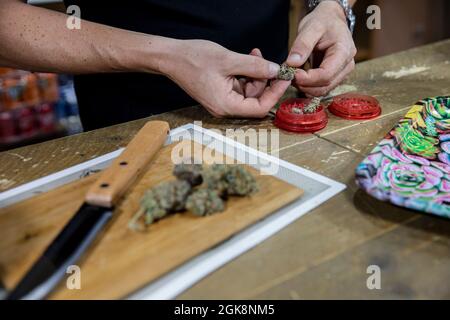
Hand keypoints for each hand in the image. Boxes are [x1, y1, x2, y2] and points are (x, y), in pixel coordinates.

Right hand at [161, 39, 290, 117]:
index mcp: (226, 106)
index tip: (284, 78)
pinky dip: (247, 72)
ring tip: (255, 54)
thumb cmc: (193, 60)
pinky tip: (248, 58)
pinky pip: (241, 85)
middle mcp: (225, 107)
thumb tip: (275, 70)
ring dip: (256, 73)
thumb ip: (254, 66)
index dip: (275, 93)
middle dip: (265, 79)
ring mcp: (223, 100)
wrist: (171, 57)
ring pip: (250, 90)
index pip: (260, 108)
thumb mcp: (228, 60)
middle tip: (271, 62)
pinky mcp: (221, 91)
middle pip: (256, 99)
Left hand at [287, 1, 356, 96]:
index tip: (291, 73)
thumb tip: (292, 62)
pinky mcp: (334, 77)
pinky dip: (307, 86)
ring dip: (304, 87)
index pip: (326, 75)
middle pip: (324, 86)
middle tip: (288, 75)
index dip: (307, 78)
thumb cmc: (323, 21)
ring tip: (291, 75)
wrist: (331, 20)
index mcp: (343, 52)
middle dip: (304, 84)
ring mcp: (341, 73)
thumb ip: (302, 44)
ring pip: (322, 90)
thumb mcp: (311, 27)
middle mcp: (346, 66)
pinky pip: (320, 88)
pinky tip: (297, 76)